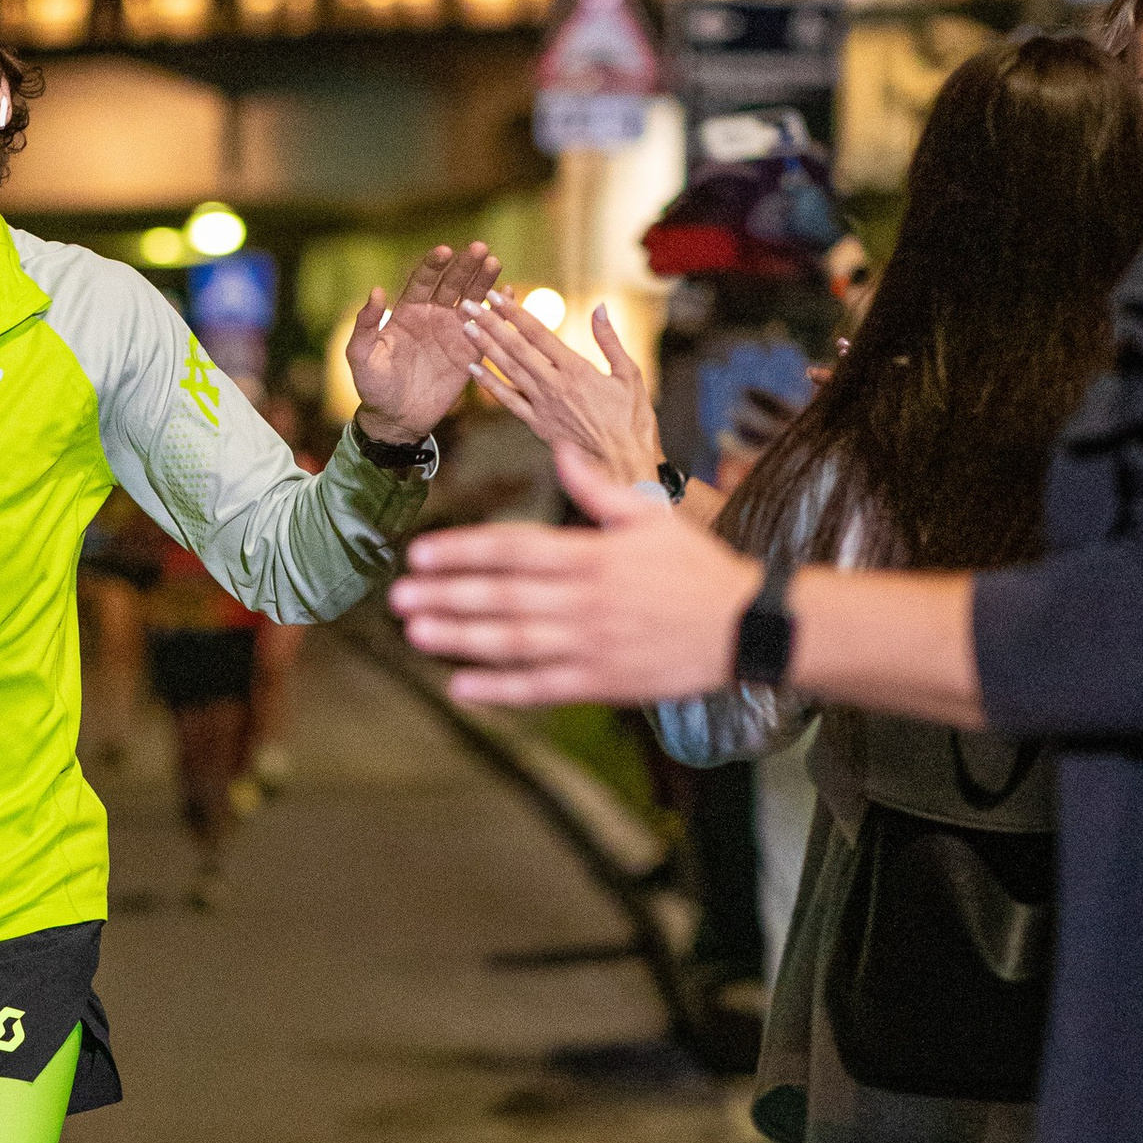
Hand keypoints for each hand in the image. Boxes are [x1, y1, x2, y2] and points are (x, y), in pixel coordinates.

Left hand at [346, 241, 499, 446]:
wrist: (396, 419)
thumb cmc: (374, 387)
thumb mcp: (361, 357)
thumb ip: (366, 325)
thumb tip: (375, 291)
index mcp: (408, 312)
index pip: (423, 281)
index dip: (433, 265)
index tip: (444, 251)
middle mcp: (433, 316)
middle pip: (452, 284)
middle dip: (465, 266)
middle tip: (479, 248)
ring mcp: (453, 332)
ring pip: (472, 300)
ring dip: (483, 281)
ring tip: (495, 262)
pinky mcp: (469, 352)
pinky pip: (485, 328)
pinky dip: (497, 312)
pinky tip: (508, 293)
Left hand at [391, 442, 758, 702]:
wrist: (745, 627)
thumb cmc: (696, 567)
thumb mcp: (651, 517)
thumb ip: (598, 490)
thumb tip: (559, 453)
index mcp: (593, 555)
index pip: (515, 548)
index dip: (464, 550)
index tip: (420, 551)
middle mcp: (586, 600)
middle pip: (504, 596)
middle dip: (446, 594)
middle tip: (397, 596)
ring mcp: (592, 644)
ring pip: (514, 641)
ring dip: (460, 638)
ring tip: (416, 632)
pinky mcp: (603, 682)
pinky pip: (542, 687)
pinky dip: (500, 689)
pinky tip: (460, 687)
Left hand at [465, 294, 660, 487]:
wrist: (624, 463)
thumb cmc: (632, 419)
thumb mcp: (630, 374)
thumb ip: (610, 340)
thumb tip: (599, 307)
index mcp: (576, 370)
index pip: (538, 334)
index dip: (514, 313)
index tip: (496, 296)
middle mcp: (554, 385)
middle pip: (516, 349)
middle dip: (491, 324)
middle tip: (469, 305)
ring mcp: (542, 406)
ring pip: (508, 371)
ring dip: (485, 348)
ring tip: (466, 328)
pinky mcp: (537, 425)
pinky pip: (509, 402)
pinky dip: (490, 386)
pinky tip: (473, 370)